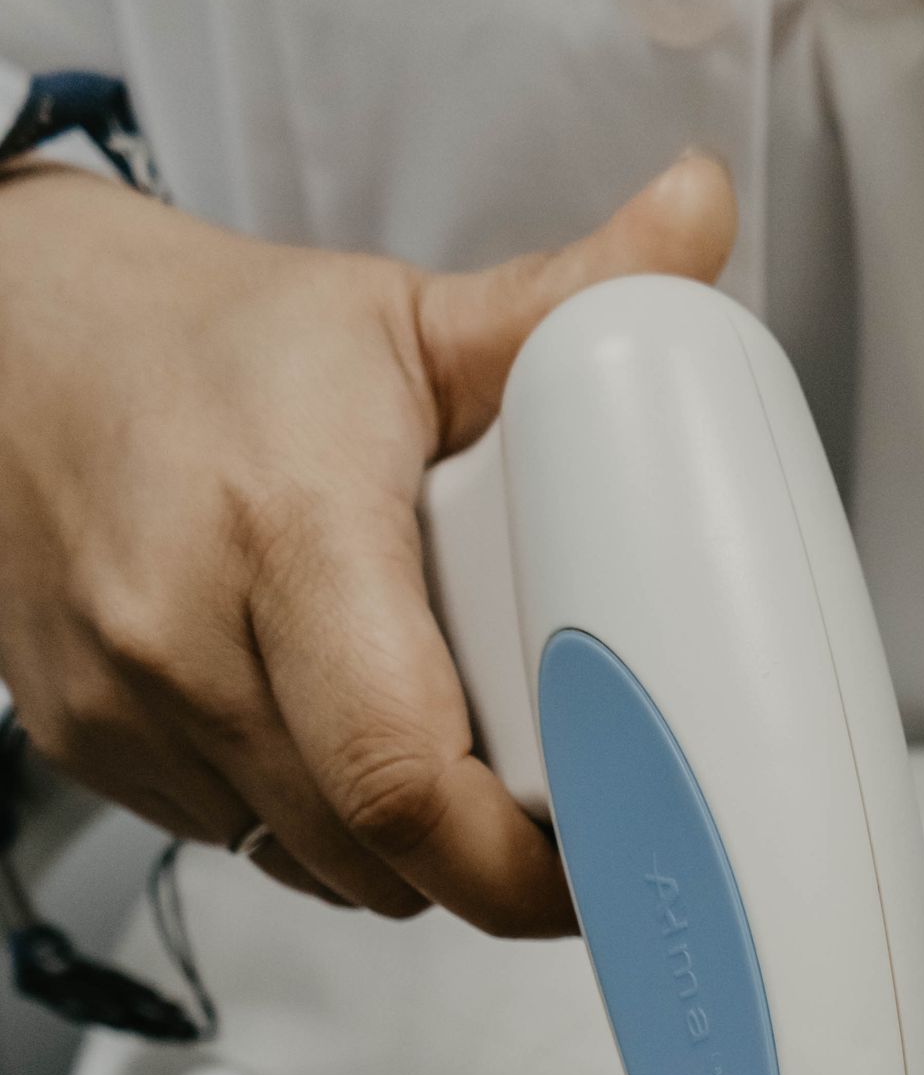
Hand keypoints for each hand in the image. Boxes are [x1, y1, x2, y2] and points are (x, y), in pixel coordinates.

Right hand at [0, 150, 735, 932]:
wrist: (9, 340)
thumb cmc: (221, 343)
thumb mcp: (407, 317)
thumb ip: (571, 293)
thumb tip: (703, 207)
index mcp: (291, 527)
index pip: (409, 776)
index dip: (520, 863)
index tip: (606, 864)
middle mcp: (187, 634)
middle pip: (379, 852)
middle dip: (489, 866)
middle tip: (564, 818)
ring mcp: (127, 705)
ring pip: (316, 867)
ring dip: (405, 854)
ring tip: (454, 761)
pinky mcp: (89, 748)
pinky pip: (241, 846)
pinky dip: (316, 828)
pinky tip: (346, 742)